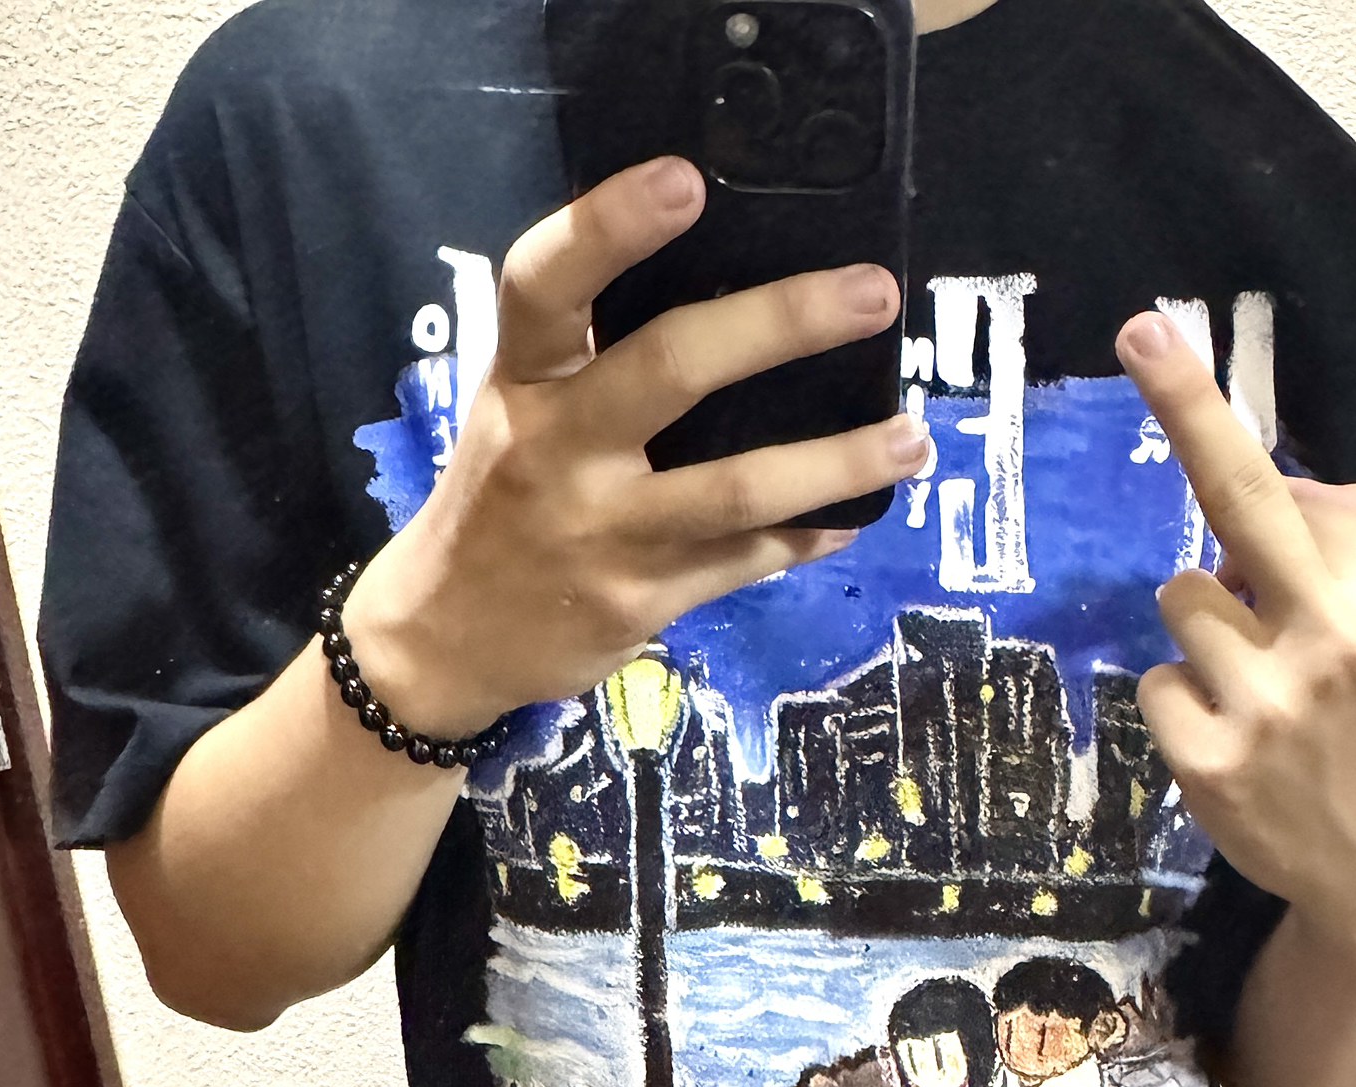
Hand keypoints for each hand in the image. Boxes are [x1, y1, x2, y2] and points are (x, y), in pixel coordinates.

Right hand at [347, 159, 923, 734]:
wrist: (445, 637)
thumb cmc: (501, 499)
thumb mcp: (517, 410)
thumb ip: (592, 359)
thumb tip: (730, 293)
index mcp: (520, 382)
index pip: (546, 284)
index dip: (610, 226)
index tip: (687, 179)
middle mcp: (556, 450)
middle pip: (671, 369)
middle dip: (781, 322)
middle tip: (873, 294)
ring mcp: (601, 532)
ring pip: (735, 488)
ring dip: (836, 462)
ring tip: (911, 438)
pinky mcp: (637, 600)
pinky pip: (743, 560)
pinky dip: (804, 535)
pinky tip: (851, 516)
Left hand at [1115, 310, 1355, 958]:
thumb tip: (1279, 488)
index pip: (1292, 486)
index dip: (1211, 415)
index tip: (1154, 338)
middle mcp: (1331, 636)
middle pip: (1236, 504)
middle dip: (1186, 411)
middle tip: (1141, 338)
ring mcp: (1264, 701)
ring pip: (1182, 603)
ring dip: (1205, 625)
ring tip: (1256, 679)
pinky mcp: (1209, 761)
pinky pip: (1157, 684)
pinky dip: (1183, 697)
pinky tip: (1232, 732)